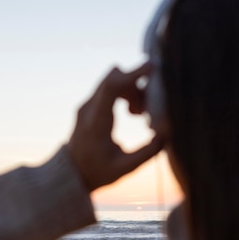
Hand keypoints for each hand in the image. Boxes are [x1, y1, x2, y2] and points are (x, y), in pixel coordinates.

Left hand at [68, 63, 163, 191]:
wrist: (72, 173)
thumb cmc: (98, 172)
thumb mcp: (125, 168)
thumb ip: (147, 152)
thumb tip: (167, 132)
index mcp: (95, 123)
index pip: (111, 88)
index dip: (132, 74)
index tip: (152, 66)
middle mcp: (88, 108)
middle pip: (113, 78)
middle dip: (135, 84)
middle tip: (145, 108)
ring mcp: (87, 104)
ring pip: (112, 80)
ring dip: (131, 89)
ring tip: (139, 114)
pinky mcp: (90, 104)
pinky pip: (109, 87)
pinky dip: (125, 92)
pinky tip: (133, 111)